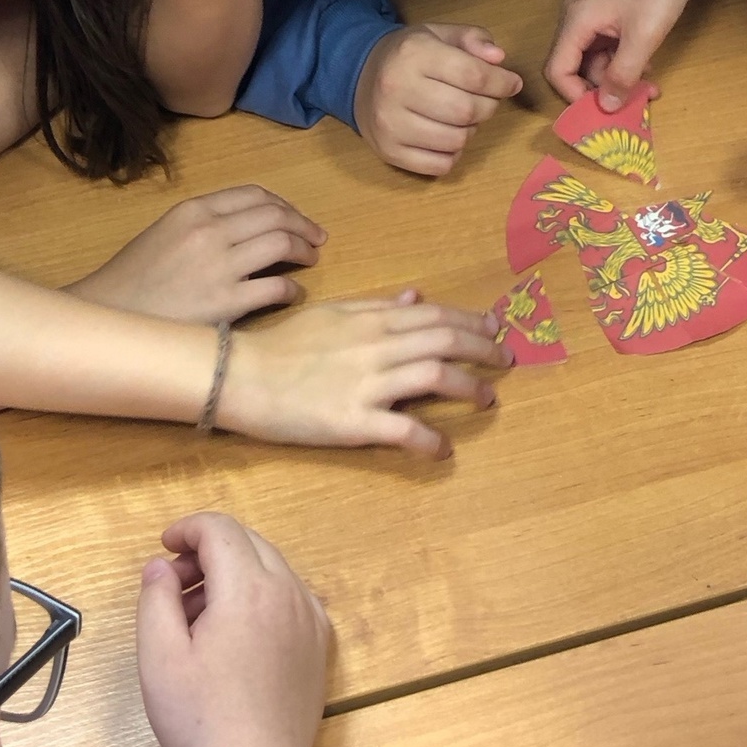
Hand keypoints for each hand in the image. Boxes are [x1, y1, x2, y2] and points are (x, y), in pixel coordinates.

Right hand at [69, 186, 326, 321]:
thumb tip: (246, 226)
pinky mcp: (227, 303)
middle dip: (303, 225)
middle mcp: (211, 231)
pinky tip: (292, 294)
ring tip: (310, 260)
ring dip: (304, 251)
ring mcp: (220, 266)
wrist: (108, 317)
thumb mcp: (164, 233)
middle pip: (275, 216)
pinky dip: (292, 289)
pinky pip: (276, 288)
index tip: (296, 218)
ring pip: (282, 244)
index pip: (254, 195)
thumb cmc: (133, 279)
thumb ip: (203, 223)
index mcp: (194, 210)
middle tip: (316, 239)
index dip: (283, 205)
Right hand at [137, 513, 328, 746]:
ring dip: (233, 574)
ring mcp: (311, 619)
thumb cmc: (199, 719)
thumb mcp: (158, 656)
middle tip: (173, 586)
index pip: (221, 530)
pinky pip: (289, 597)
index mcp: (250, 588)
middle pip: (248, 543)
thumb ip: (156, 598)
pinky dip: (260, 597)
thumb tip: (161, 566)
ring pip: (271, 568)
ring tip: (197, 617)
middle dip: (208, 551)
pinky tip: (235, 636)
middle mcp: (290, 593)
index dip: (187, 529)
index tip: (163, 548)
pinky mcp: (320, 645)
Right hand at [222, 290, 507, 456]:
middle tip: (506, 361)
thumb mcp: (332, 315)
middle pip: (443, 341)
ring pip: (433, 378)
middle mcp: (375, 347)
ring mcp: (366, 384)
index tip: (495, 328)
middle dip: (482, 350)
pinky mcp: (352, 421)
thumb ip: (376, 307)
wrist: (240, 376)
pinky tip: (442, 449)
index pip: (434, 315)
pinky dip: (428, 440)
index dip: (470, 321)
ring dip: (468, 388)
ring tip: (487, 399)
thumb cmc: (283, 345)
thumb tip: (416, 297)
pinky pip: (402, 430)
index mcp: (370, 320)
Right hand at [354, 23, 521, 175]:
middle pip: (467, 111)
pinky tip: (446, 135)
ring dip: (471, 130)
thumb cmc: (407, 56)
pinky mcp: (388, 151)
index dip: (501, 82)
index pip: (472, 75)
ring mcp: (390, 124)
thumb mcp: (438, 34)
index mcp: (413, 54)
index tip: (512, 83)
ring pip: (457, 140)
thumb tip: (498, 59)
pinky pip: (440, 165)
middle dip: (488, 106)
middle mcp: (397, 88)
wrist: (358, 78)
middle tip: (486, 100)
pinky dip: (453, 153)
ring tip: (462, 116)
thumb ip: (472, 39)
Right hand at [544, 0, 701, 107]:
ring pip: (594, 60)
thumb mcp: (644, 37)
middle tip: (630, 104)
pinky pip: (607, 49)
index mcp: (576, 20)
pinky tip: (647, 70)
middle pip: (574, 67)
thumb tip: (605, 108)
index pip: (557, 69)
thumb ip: (622, 75)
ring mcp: (593, 16)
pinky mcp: (609, 15)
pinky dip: (623, 63)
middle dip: (600, 89)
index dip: (574, 95)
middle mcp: (577, 18)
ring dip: (616, 78)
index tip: (603, 111)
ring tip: (647, 89)